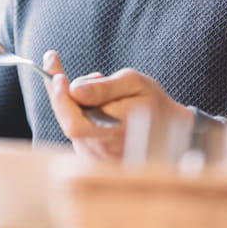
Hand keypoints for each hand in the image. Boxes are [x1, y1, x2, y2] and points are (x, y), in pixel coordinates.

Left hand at [46, 51, 190, 161]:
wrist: (168, 127)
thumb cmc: (151, 101)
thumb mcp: (134, 84)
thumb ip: (105, 87)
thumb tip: (74, 90)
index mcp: (116, 130)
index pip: (75, 123)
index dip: (61, 99)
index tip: (58, 75)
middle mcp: (104, 148)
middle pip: (67, 123)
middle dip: (61, 95)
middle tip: (59, 72)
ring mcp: (97, 155)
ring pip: (68, 124)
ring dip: (71, 101)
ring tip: (97, 85)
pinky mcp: (91, 155)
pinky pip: (73, 130)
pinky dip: (73, 110)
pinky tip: (86, 97)